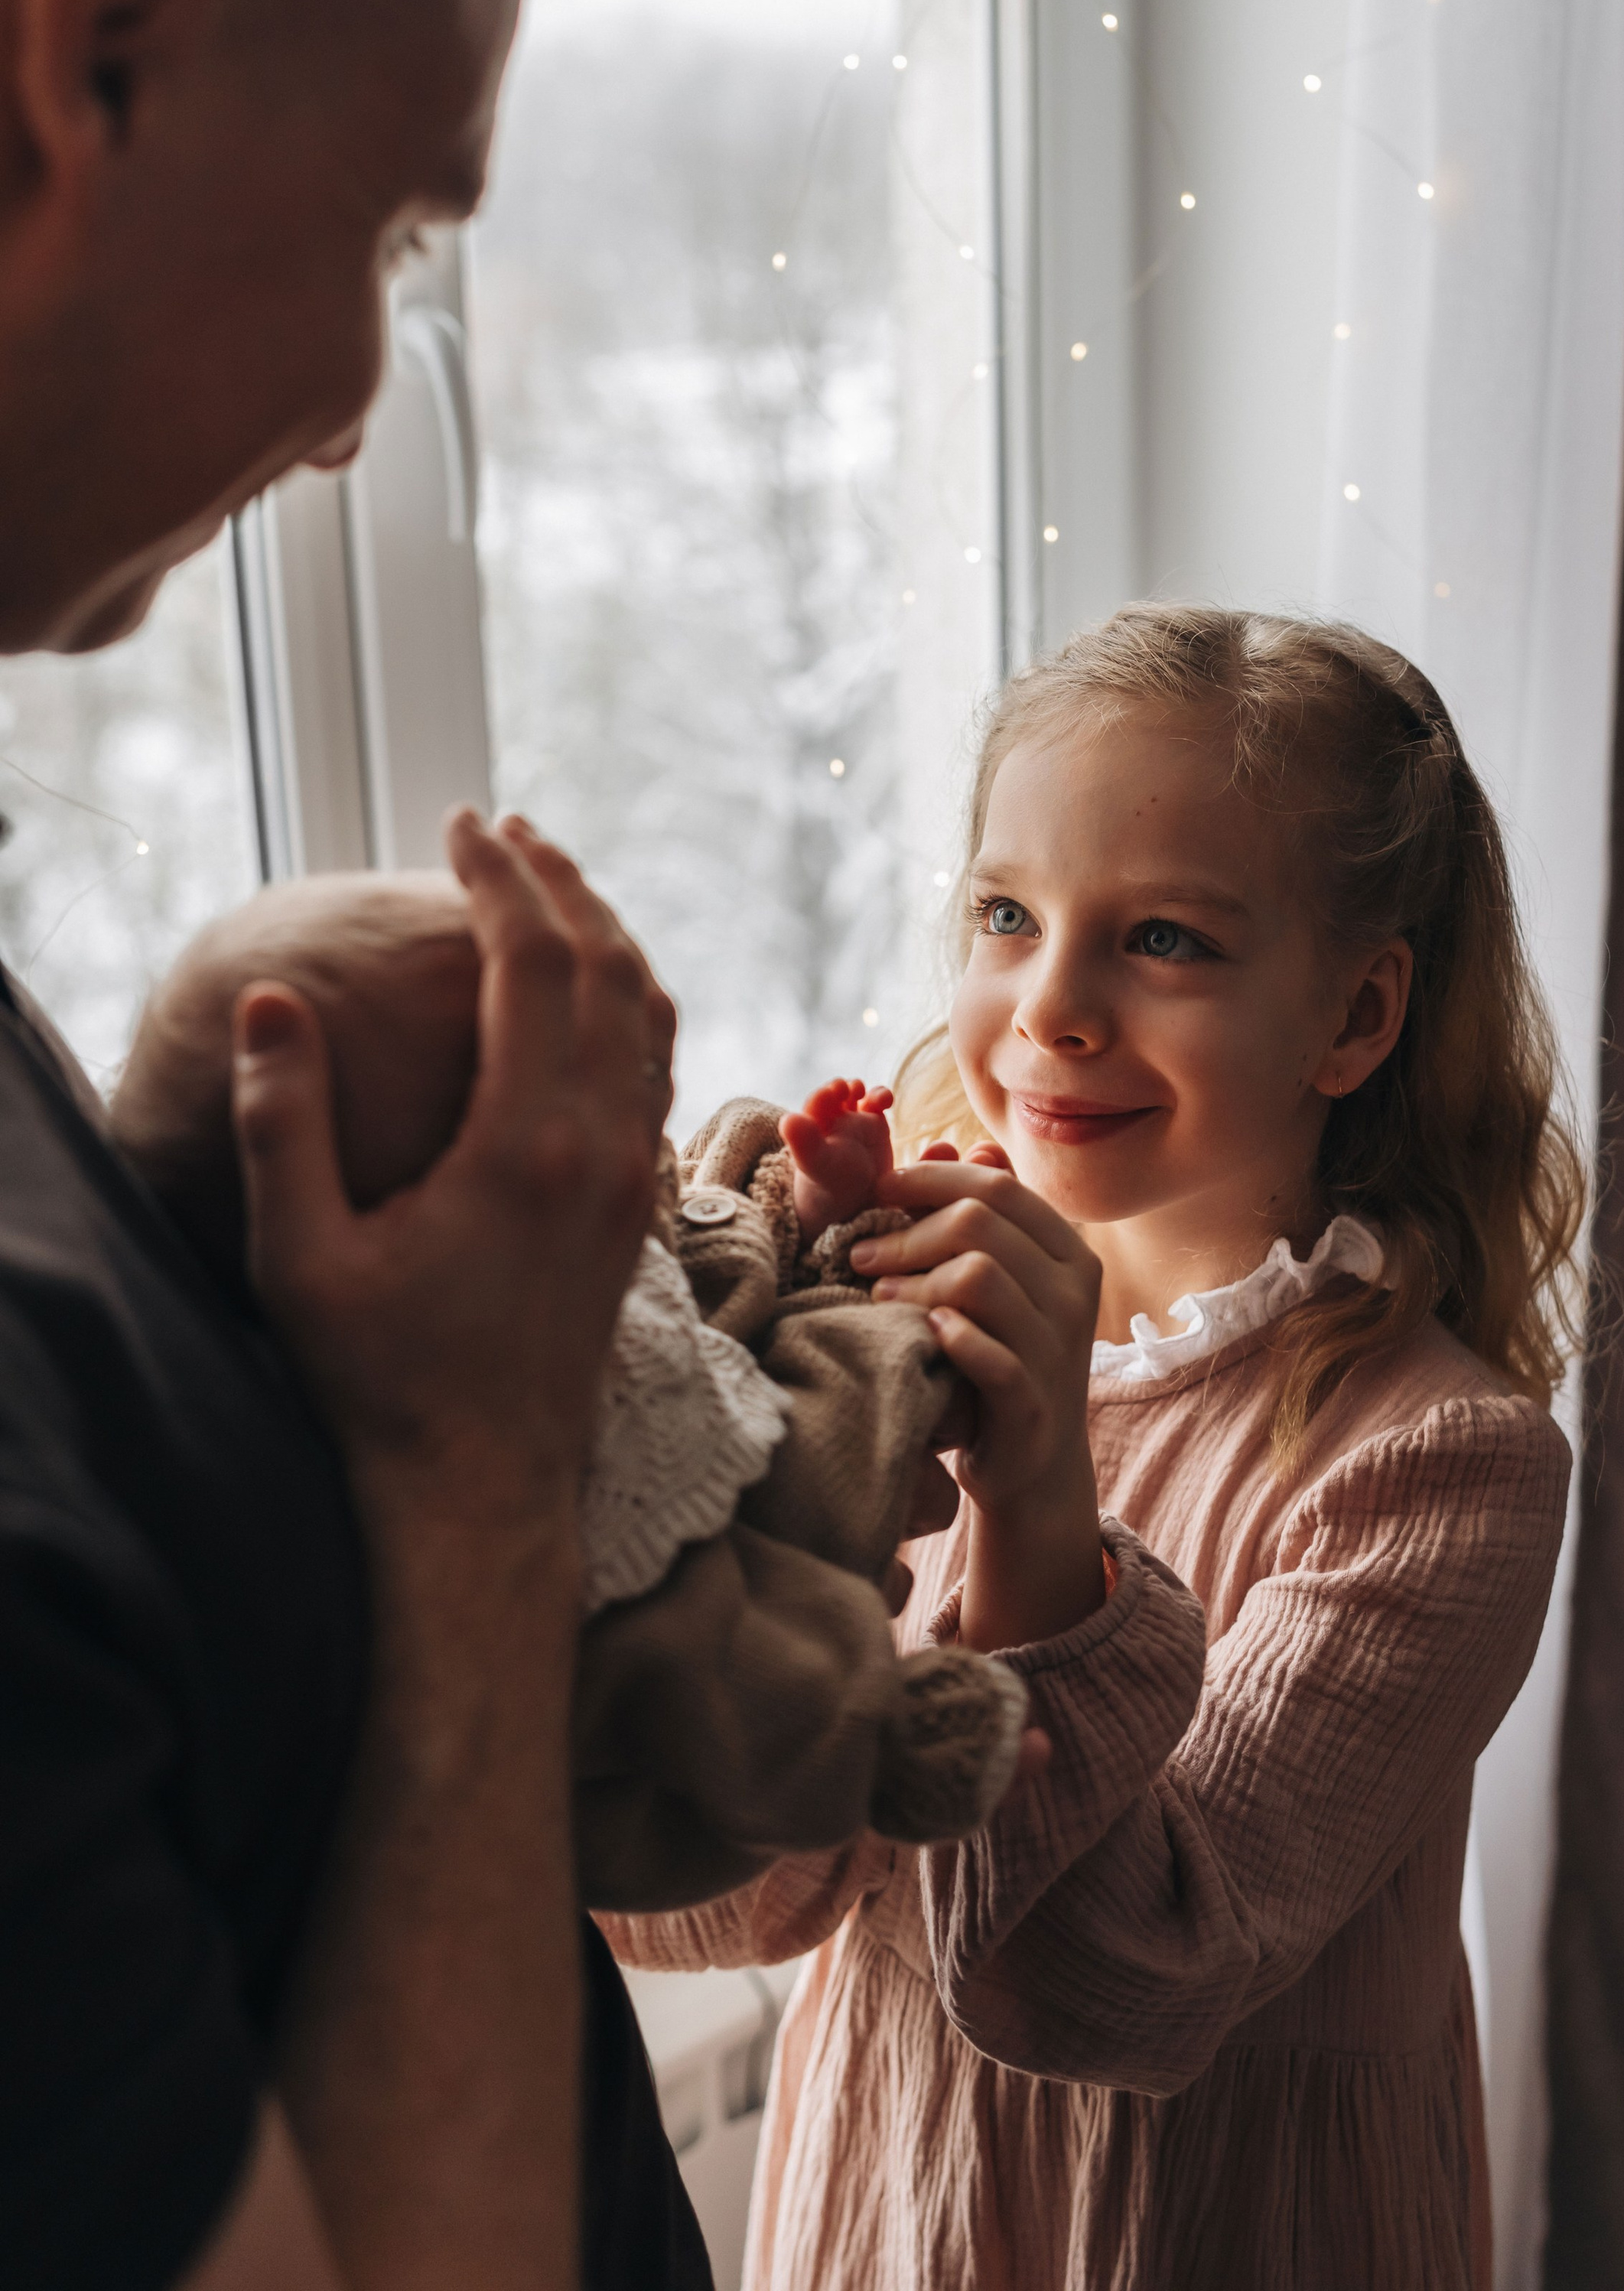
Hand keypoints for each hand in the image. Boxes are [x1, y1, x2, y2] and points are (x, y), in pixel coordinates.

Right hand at [231, 809, 671, 1535]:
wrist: (482, 1489)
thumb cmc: (379, 1382)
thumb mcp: (300, 1257)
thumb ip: (282, 1122)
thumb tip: (273, 998)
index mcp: (525, 1144)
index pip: (534, 963)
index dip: (501, 880)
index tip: (461, 825)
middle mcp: (601, 1147)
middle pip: (609, 967)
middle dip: (560, 884)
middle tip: (505, 829)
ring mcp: (634, 1175)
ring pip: (651, 1012)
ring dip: (605, 934)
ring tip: (551, 883)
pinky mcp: (640, 1203)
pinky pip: (657, 1066)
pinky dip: (629, 998)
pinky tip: (588, 986)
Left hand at [782, 1076, 894, 1237]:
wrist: (856, 1205)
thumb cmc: (830, 1186)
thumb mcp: (816, 1164)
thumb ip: (803, 1143)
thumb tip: (788, 1119)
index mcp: (811, 1128)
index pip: (814, 1105)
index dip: (822, 1097)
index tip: (831, 1093)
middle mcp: (829, 1120)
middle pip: (833, 1094)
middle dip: (839, 1089)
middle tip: (844, 1089)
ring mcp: (852, 1120)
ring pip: (855, 1094)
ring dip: (859, 1088)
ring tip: (863, 1092)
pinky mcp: (874, 1124)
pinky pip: (877, 1103)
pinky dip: (881, 1096)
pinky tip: (886, 1101)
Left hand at [850, 1163, 1099, 1521]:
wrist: (1031, 1464)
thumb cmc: (1003, 1355)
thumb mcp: (1000, 1283)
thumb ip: (982, 1219)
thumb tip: (957, 1145)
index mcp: (1069, 1251)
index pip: (996, 1187)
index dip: (930, 1178)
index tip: (878, 1189)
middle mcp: (1076, 1292)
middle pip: (980, 1224)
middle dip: (908, 1230)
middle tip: (861, 1251)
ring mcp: (1060, 1349)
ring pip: (978, 1279)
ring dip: (915, 1281)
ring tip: (878, 1294)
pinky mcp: (1035, 1405)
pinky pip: (993, 1356)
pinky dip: (951, 1338)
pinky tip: (923, 1333)